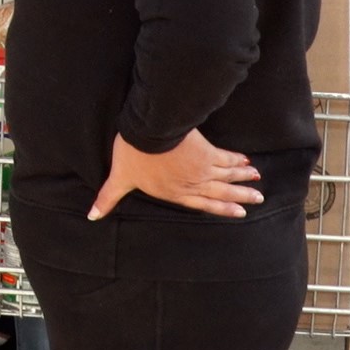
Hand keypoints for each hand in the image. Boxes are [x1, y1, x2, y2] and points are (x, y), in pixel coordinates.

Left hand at [89, 130, 263, 220]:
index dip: (220, 208)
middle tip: (258, 199)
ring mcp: (202, 169)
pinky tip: (247, 161)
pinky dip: (237, 161)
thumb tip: (91, 216)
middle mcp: (192, 184)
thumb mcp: (119, 178)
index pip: (202, 204)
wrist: (149, 132)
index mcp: (174, 193)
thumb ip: (108, 197)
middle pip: (221, 192)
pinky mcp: (207, 152)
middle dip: (240, 197)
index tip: (238, 213)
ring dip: (243, 179)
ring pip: (228, 176)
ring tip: (257, 181)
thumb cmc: (133, 155)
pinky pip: (226, 158)